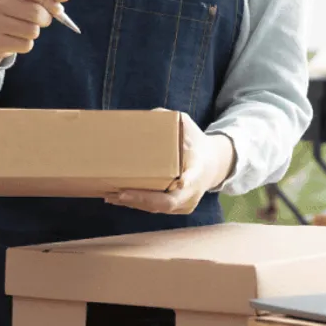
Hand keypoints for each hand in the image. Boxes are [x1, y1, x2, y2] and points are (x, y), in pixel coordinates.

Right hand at [0, 0, 70, 65]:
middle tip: (41, 17)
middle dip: (46, 17)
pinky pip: (26, 45)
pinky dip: (27, 42)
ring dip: (36, 30)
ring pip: (32, 30)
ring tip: (26, 25)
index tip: (55, 6)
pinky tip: (17, 36)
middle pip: (35, 12)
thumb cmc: (18, 3)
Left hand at [109, 111, 235, 214]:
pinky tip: (118, 199)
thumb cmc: (195, 143)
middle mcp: (194, 190)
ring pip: (159, 208)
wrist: (213, 165)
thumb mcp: (186, 125)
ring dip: (135, 203)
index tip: (181, 181)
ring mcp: (187, 203)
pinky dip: (138, 204)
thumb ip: (168, 119)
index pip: (195, 175)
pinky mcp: (178, 209)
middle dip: (143, 199)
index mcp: (199, 167)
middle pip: (169, 201)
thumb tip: (145, 116)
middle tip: (121, 193)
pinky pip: (157, 209)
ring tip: (111, 196)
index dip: (188, 180)